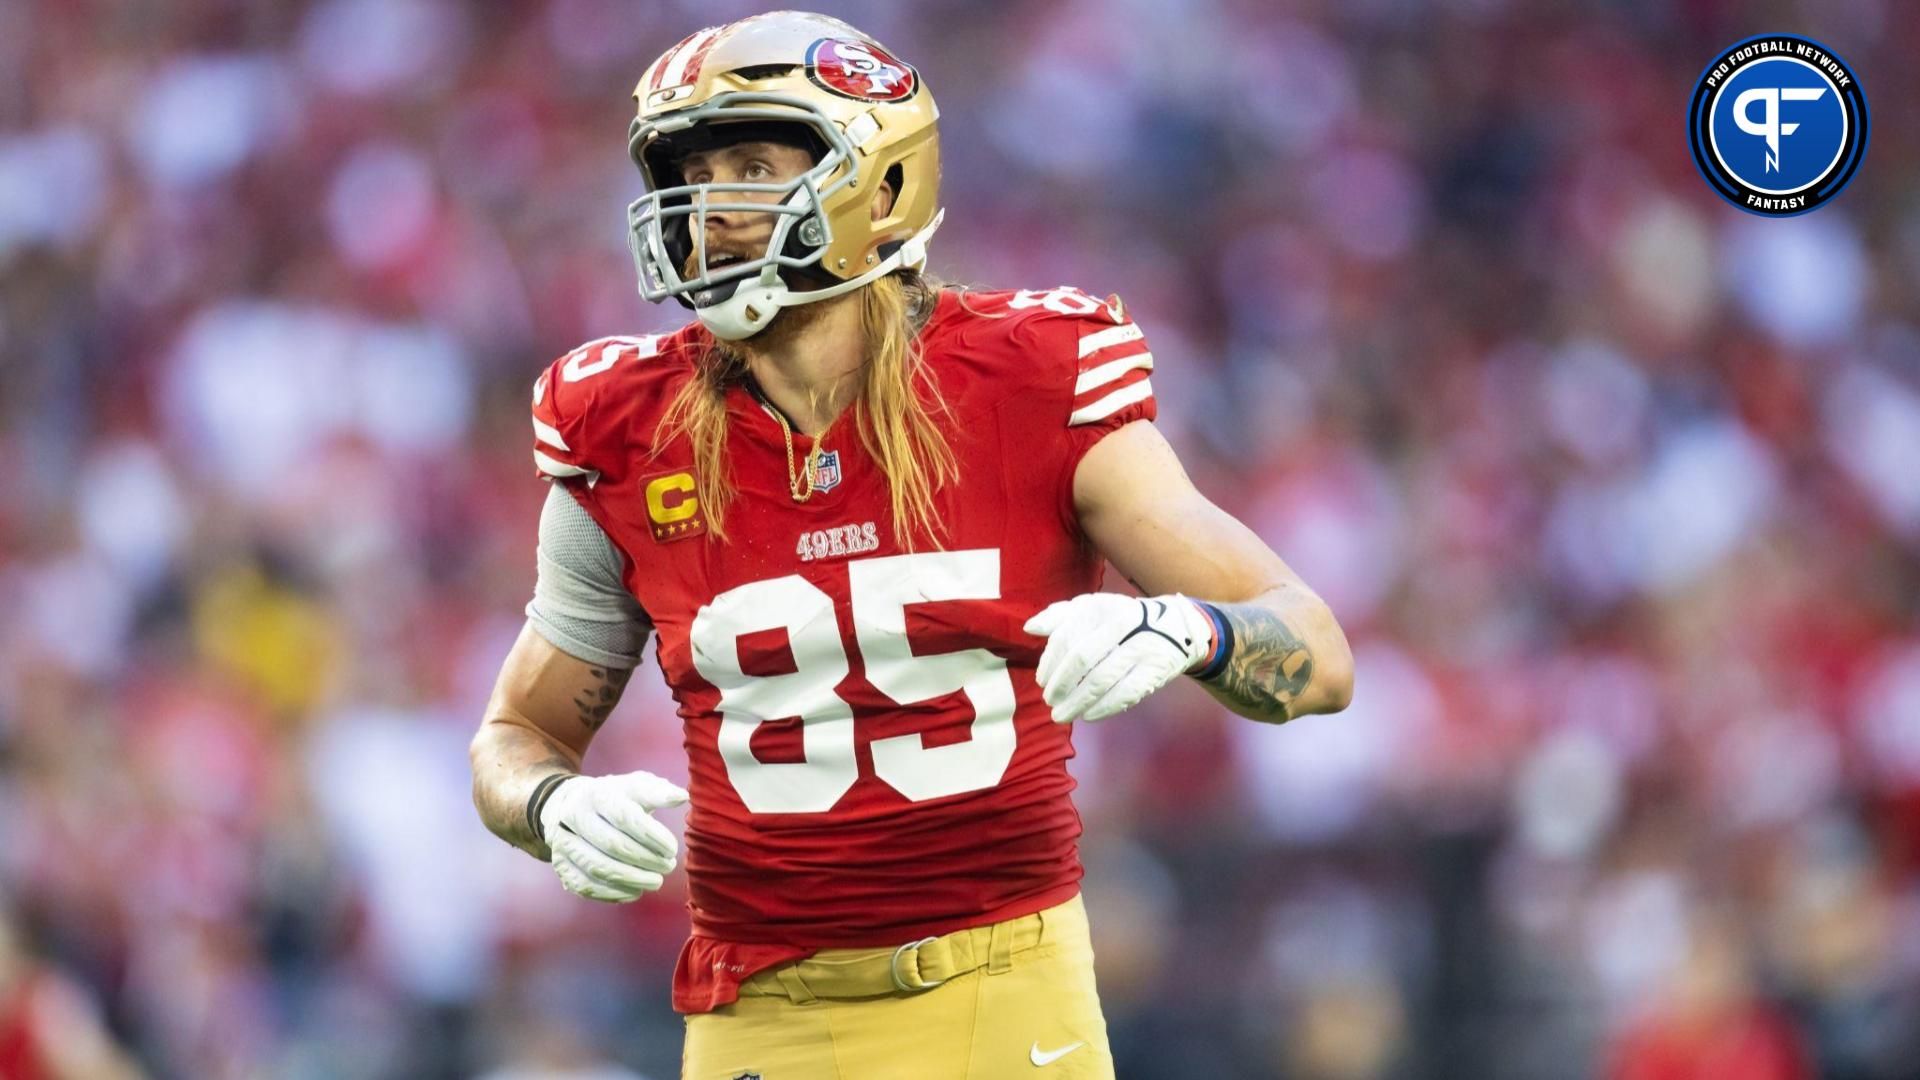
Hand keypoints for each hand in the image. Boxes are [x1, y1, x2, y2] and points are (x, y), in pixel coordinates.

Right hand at [540, 771, 688, 902]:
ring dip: (633, 879)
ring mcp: (563, 844)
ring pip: (599, 868)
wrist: (570, 807)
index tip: (672, 848)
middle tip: (668, 866)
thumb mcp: (635, 786)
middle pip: (612, 844)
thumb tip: (681, 797)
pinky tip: (635, 891)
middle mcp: (573, 818)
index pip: (624, 817)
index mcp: (594, 794)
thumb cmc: (614, 798)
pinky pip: (587, 886)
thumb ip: (658, 791)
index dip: (651, 836)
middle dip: (646, 859)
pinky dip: (614, 893)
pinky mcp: (562, 867)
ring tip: (656, 881)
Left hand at [1023, 593, 1214, 723]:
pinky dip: (1103, 708)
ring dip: (1077, 703)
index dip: (1049, 663)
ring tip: (1062, 715)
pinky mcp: (1156, 669)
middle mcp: (1122, 623)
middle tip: (1050, 700)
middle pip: (1081, 659)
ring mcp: (1141, 646)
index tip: (1041, 681)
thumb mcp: (1092, 608)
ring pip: (1101, 680)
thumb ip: (1059, 616)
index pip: (1065, 637)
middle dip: (1060, 685)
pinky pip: (1125, 694)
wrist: (1177, 627)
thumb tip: (1030, 628)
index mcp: (1101, 607)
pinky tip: (1088, 715)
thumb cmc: (1122, 620)